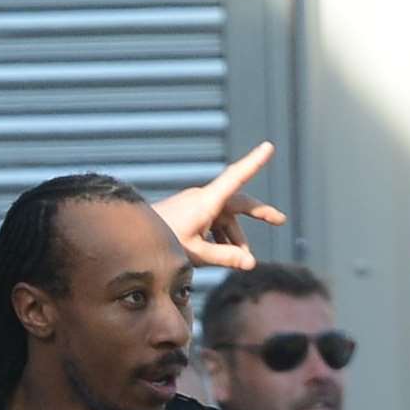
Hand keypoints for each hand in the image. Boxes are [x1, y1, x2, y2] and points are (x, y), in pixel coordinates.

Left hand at [151, 142, 286, 270]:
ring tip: (239, 260)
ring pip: (225, 219)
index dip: (254, 163)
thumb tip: (251, 263)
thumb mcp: (195, 252)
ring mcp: (195, 206)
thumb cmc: (161, 242)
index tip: (269, 146)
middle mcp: (203, 199)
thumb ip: (224, 257)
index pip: (236, 178)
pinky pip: (212, 223)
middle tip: (279, 220)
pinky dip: (220, 238)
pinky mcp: (188, 214)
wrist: (129, 239)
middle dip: (258, 214)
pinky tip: (219, 256)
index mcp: (207, 201)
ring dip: (234, 238)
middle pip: (238, 204)